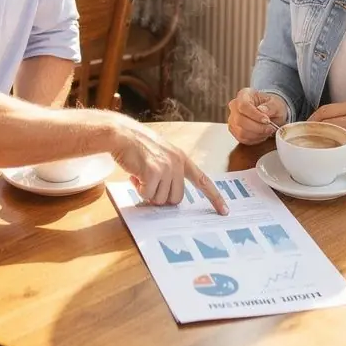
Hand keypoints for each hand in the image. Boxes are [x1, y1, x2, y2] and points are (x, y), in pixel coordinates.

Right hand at [109, 119, 228, 214]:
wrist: (121, 134)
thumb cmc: (137, 145)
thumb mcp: (161, 155)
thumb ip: (170, 172)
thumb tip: (169, 197)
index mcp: (182, 159)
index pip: (203, 180)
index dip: (214, 197)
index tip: (224, 211)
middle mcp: (177, 163)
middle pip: (176, 198)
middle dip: (160, 196)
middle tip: (148, 184)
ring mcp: (166, 167)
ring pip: (160, 199)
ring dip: (147, 192)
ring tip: (140, 175)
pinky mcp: (153, 172)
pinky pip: (147, 195)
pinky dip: (138, 189)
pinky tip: (134, 174)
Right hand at [228, 88, 288, 145]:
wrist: (269, 113)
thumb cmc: (271, 106)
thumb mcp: (276, 103)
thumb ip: (271, 106)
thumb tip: (262, 110)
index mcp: (244, 95)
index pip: (243, 105)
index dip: (255, 115)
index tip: (267, 120)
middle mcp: (234, 106)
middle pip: (240, 120)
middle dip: (257, 127)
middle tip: (270, 128)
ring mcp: (232, 119)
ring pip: (241, 132)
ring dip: (257, 134)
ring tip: (267, 131)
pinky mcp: (234, 131)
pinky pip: (242, 139)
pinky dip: (254, 139)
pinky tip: (262, 134)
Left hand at [310, 102, 345, 163]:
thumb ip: (340, 117)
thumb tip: (313, 124)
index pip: (326, 110)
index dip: (312, 119)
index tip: (305, 127)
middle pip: (327, 123)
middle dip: (314, 132)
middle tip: (307, 139)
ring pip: (333, 136)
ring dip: (322, 143)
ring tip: (316, 147)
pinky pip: (343, 148)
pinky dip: (334, 152)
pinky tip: (330, 154)